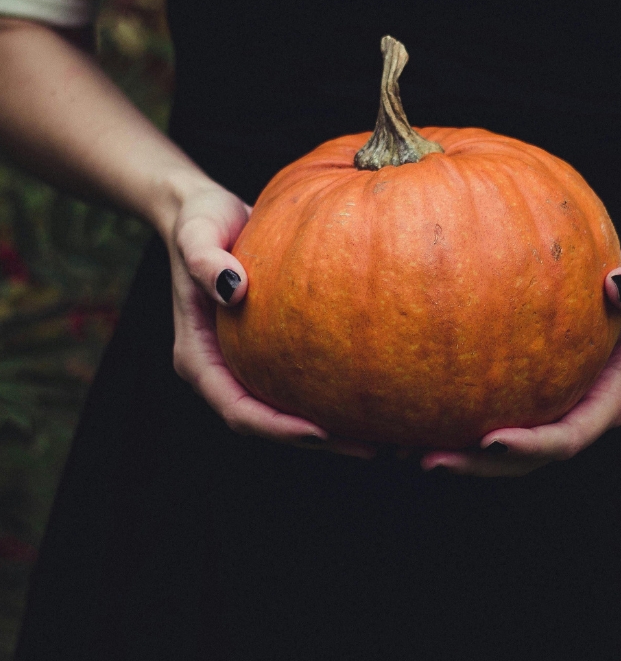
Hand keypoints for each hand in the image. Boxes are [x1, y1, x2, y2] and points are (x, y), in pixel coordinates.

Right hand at [166, 182, 374, 458]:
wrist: (207, 213)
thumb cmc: (199, 222)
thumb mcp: (197, 234)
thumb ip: (205, 260)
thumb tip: (233, 289)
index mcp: (199, 357)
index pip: (237, 409)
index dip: (277, 427)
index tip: (320, 432)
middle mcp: (223, 368)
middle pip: (268, 422)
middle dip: (317, 440)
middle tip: (371, 447)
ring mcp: (246, 361)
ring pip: (287, 408)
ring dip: (331, 427)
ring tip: (384, 433)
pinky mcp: (270, 348)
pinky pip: (301, 380)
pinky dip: (331, 392)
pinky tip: (373, 390)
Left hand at [420, 249, 620, 476]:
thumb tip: (619, 286)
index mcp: (605, 402)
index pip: (568, 438)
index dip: (532, 448)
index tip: (491, 441)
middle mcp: (572, 416)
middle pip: (524, 460)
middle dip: (479, 466)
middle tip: (429, 461)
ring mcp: (545, 411)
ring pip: (498, 450)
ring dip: (455, 454)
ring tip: (402, 450)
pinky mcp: (520, 398)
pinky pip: (483, 415)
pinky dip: (449, 421)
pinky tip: (407, 415)